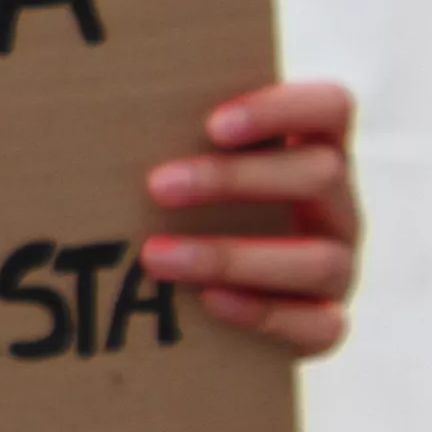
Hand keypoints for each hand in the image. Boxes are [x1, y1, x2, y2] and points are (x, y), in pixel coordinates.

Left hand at [138, 80, 361, 355]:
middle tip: (157, 186)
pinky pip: (318, 325)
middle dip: (235, 179)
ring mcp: (340, 265)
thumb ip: (168, 134)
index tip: (213, 123)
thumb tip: (91, 111)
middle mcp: (337, 205)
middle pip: (321, 174)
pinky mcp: (327, 321)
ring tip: (156, 256)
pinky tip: (208, 302)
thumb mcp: (190, 165)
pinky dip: (261, 313)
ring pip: (317, 258)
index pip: (329, 107)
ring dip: (232, 256)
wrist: (216, 312)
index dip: (283, 109)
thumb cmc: (191, 209)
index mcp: (314, 150)